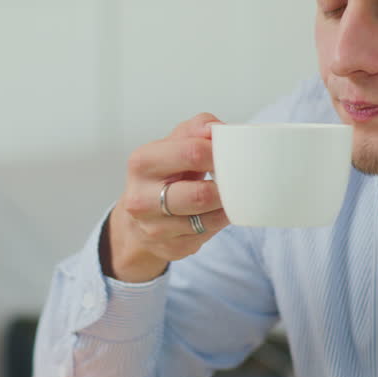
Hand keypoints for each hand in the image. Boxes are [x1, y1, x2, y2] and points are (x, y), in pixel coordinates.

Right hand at [104, 113, 229, 281]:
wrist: (139, 216)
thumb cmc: (163, 174)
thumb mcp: (173, 144)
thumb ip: (196, 129)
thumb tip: (216, 128)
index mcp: (142, 162)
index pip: (192, 152)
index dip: (220, 152)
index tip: (232, 152)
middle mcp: (141, 198)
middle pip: (200, 194)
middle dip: (226, 186)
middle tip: (238, 178)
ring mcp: (154, 228)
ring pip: (207, 218)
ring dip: (225, 206)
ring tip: (230, 194)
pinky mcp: (170, 248)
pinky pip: (208, 234)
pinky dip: (219, 221)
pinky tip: (216, 211)